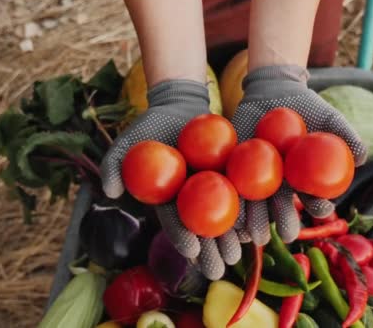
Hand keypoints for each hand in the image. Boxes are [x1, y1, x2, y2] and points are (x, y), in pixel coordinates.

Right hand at [100, 80, 240, 279]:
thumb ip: (114, 165)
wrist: (181, 106)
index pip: (175, 223)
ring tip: (247, 251)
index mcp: (169, 201)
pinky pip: (245, 194)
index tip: (192, 250)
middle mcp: (192, 201)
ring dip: (236, 236)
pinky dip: (253, 208)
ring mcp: (213, 190)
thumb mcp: (128, 141)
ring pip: (227, 217)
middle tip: (223, 267)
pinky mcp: (233, 176)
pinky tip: (262, 223)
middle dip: (213, 249)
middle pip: (204, 229)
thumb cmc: (150, 125)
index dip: (182, 237)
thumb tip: (110, 191)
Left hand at [231, 65, 366, 243]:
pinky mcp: (234, 171)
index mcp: (305, 180)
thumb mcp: (328, 117)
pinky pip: (232, 188)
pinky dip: (232, 203)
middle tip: (288, 234)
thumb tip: (362, 156)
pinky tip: (231, 217)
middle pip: (283, 207)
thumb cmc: (306, 106)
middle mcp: (280, 185)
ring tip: (257, 236)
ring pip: (256, 205)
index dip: (319, 206)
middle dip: (285, 222)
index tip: (322, 210)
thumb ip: (346, 134)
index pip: (314, 198)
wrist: (272, 91)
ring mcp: (256, 180)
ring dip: (256, 222)